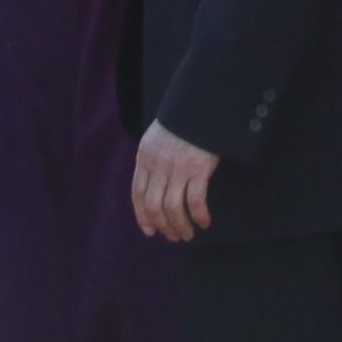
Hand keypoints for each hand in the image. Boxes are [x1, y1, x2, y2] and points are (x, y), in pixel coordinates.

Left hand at [129, 122, 218, 241]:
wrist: (201, 105)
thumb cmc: (182, 122)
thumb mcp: (157, 138)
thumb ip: (153, 160)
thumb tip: (154, 188)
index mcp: (145, 156)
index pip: (138, 193)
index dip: (142, 216)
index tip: (150, 231)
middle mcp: (158, 164)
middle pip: (154, 205)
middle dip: (162, 226)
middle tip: (173, 236)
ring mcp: (178, 167)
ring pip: (172, 207)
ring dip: (180, 225)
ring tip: (187, 234)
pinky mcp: (199, 168)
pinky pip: (195, 201)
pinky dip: (199, 215)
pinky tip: (204, 222)